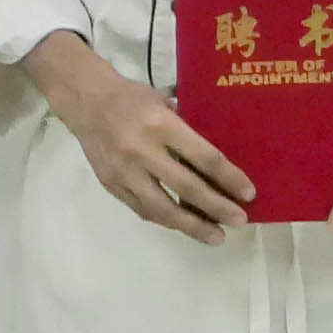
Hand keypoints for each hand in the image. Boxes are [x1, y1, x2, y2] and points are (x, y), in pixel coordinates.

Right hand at [29, 31, 255, 245]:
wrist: (84, 100)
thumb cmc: (130, 96)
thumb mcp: (162, 101)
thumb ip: (185, 130)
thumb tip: (215, 162)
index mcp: (160, 123)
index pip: (203, 157)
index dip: (228, 178)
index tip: (248, 194)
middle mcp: (141, 149)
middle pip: (186, 187)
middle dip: (216, 208)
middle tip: (239, 221)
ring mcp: (123, 171)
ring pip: (162, 208)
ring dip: (192, 226)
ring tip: (215, 236)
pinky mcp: (110, 184)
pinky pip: (142, 209)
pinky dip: (165, 219)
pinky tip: (183, 225)